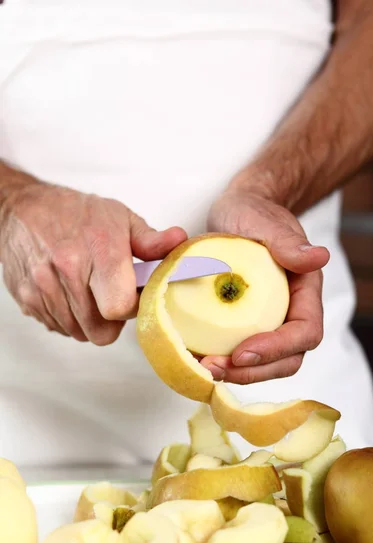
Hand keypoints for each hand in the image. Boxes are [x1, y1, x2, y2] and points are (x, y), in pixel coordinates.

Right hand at [0, 181, 185, 344]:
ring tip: (91, 292)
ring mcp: (43, 287)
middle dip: (112, 320)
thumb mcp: (120, 218)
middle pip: (101, 330)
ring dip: (91, 320)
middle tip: (113, 296)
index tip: (135, 296)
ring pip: (80, 333)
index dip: (133, 308)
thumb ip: (152, 240)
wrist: (22, 208)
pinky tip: (71, 293)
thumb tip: (179, 242)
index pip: (120, 307)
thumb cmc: (76, 213)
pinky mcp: (27, 299)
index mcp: (97, 250)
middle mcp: (67, 270)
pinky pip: (58, 328)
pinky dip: (69, 318)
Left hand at [200, 190, 329, 383]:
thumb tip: (319, 257)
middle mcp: (291, 312)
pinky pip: (240, 351)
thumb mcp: (265, 222)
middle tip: (213, 368)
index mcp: (305, 292)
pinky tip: (194, 358)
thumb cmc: (253, 213)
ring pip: (264, 363)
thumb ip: (288, 242)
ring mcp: (270, 321)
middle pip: (286, 359)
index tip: (242, 352)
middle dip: (252, 372)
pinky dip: (222, 361)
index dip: (277, 349)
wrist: (237, 213)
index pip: (305, 332)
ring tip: (202, 368)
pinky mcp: (246, 325)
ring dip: (235, 373)